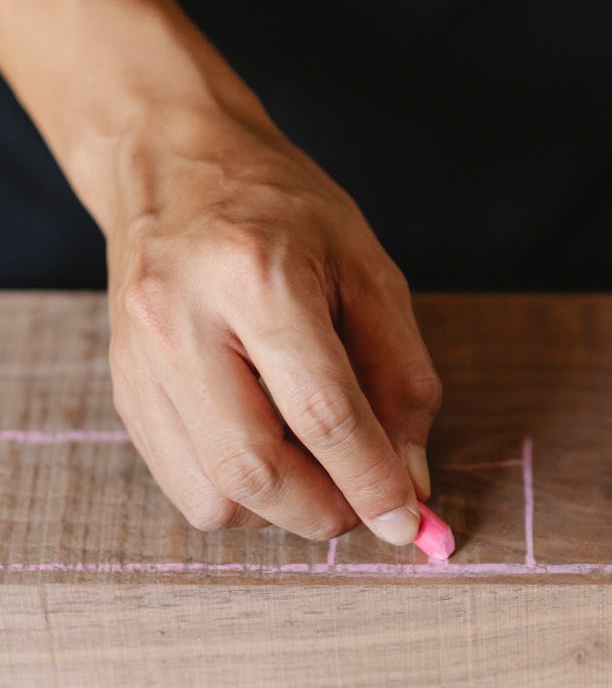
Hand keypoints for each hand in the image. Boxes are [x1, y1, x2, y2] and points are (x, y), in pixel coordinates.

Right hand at [106, 108, 441, 543]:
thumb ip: (401, 381)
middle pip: (255, 468)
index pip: (323, 412)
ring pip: (214, 495)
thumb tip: (409, 483)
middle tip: (364, 506)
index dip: (373, 482)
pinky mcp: (125, 389)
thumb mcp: (369, 272)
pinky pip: (185, 486)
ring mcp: (142, 360)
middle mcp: (183, 320)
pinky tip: (269, 454)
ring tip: (313, 468)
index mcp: (257, 274)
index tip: (409, 523)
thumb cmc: (284, 213)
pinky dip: (241, 497)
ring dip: (281, 510)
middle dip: (324, 512)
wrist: (174, 165)